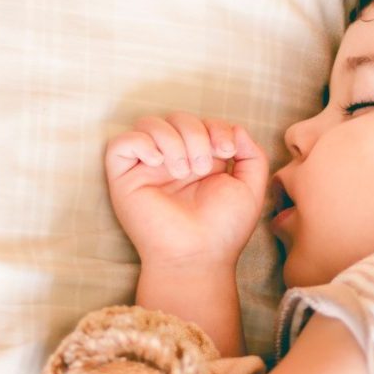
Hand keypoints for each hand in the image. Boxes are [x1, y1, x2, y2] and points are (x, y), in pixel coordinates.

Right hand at [105, 112, 268, 267]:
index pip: (202, 122)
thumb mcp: (250, 188)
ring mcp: (147, 168)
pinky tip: (159, 163)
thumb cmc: (223, 229)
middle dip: (195, 134)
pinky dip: (141, 144)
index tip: (228, 151)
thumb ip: (252, 155)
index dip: (216, 127)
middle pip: (176, 117)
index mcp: (199, 159)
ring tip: (183, 171)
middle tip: (203, 167)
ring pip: (148, 123)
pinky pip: (120, 143)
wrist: (198, 256)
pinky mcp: (124, 178)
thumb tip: (236, 129)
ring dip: (172, 140)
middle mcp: (172, 159)